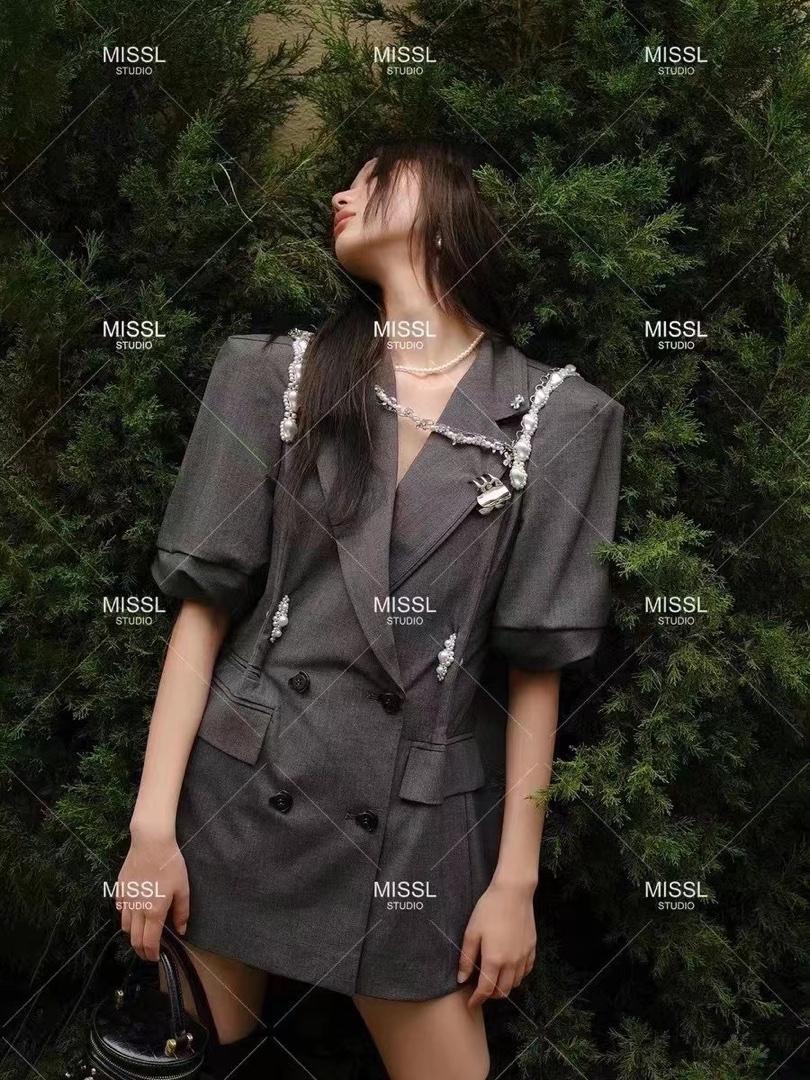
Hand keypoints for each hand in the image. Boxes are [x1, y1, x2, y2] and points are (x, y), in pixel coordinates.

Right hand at [116, 827, 189, 961]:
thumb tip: (181, 931)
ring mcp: (125, 899)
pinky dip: (126, 917)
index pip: (149, 942)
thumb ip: (182, 912)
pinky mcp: (119, 889)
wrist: (151, 843)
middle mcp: (137, 909)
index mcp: (154, 911)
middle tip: (148, 953)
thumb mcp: (183, 888)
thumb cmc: (171, 864)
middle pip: (134, 939)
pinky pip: (120, 910)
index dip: (152, 954)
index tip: (156, 958)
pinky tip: (133, 914)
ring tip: (140, 935)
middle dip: (141, 950)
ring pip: (124, 926)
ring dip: (132, 935)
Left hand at [457, 880, 536, 1006]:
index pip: (486, 990)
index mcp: (495, 960)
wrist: (513, 892)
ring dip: (505, 987)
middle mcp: (512, 963)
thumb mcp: (472, 932)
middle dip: (491, 995)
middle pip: (503, 991)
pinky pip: (526, 971)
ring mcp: (524, 956)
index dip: (477, 999)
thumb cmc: (489, 910)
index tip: (471, 1004)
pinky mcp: (532, 948)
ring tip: (495, 980)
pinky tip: (511, 969)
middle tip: (481, 991)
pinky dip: (518, 976)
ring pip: (516, 983)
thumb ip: (467, 958)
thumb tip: (461, 979)